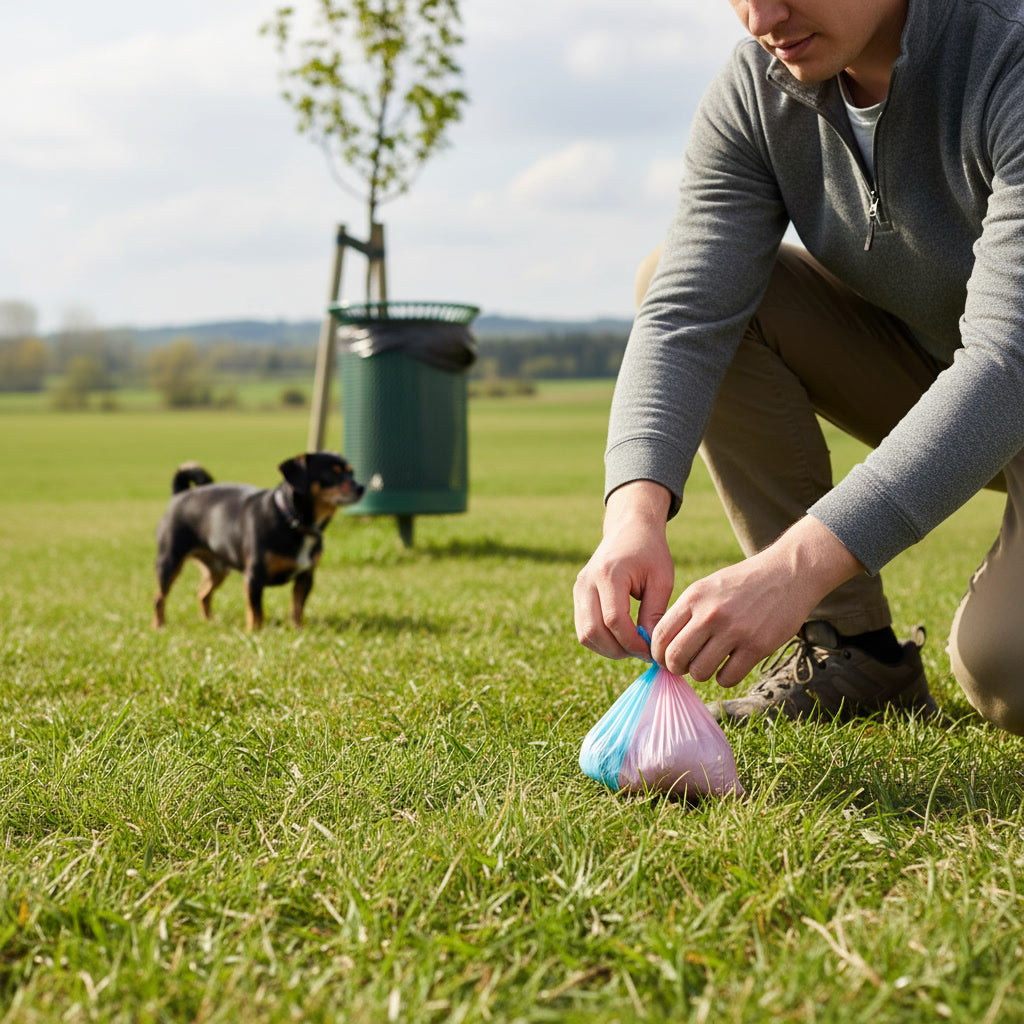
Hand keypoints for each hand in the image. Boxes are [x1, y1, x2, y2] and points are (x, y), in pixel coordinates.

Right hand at [574, 481, 674, 659]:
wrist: (629, 529)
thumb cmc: (650, 552)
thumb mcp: (661, 579)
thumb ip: (655, 613)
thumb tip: (650, 647)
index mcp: (609, 574)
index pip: (614, 620)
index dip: (633, 642)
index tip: (652, 650)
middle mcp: (587, 582)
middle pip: (593, 631)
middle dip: (619, 650)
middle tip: (643, 653)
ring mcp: (579, 589)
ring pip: (585, 634)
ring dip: (608, 648)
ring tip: (633, 646)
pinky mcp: (578, 595)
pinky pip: (584, 628)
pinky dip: (601, 640)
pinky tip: (622, 638)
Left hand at [650, 515, 864, 685]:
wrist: (788, 572)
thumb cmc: (744, 583)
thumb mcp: (708, 587)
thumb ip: (687, 612)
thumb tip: (664, 645)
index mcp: (694, 597)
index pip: (660, 635)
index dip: (658, 654)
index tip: (666, 659)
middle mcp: (710, 614)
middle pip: (675, 657)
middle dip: (676, 668)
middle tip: (685, 667)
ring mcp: (734, 630)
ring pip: (699, 671)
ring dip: (701, 674)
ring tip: (710, 665)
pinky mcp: (757, 646)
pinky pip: (727, 678)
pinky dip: (725, 678)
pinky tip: (730, 667)